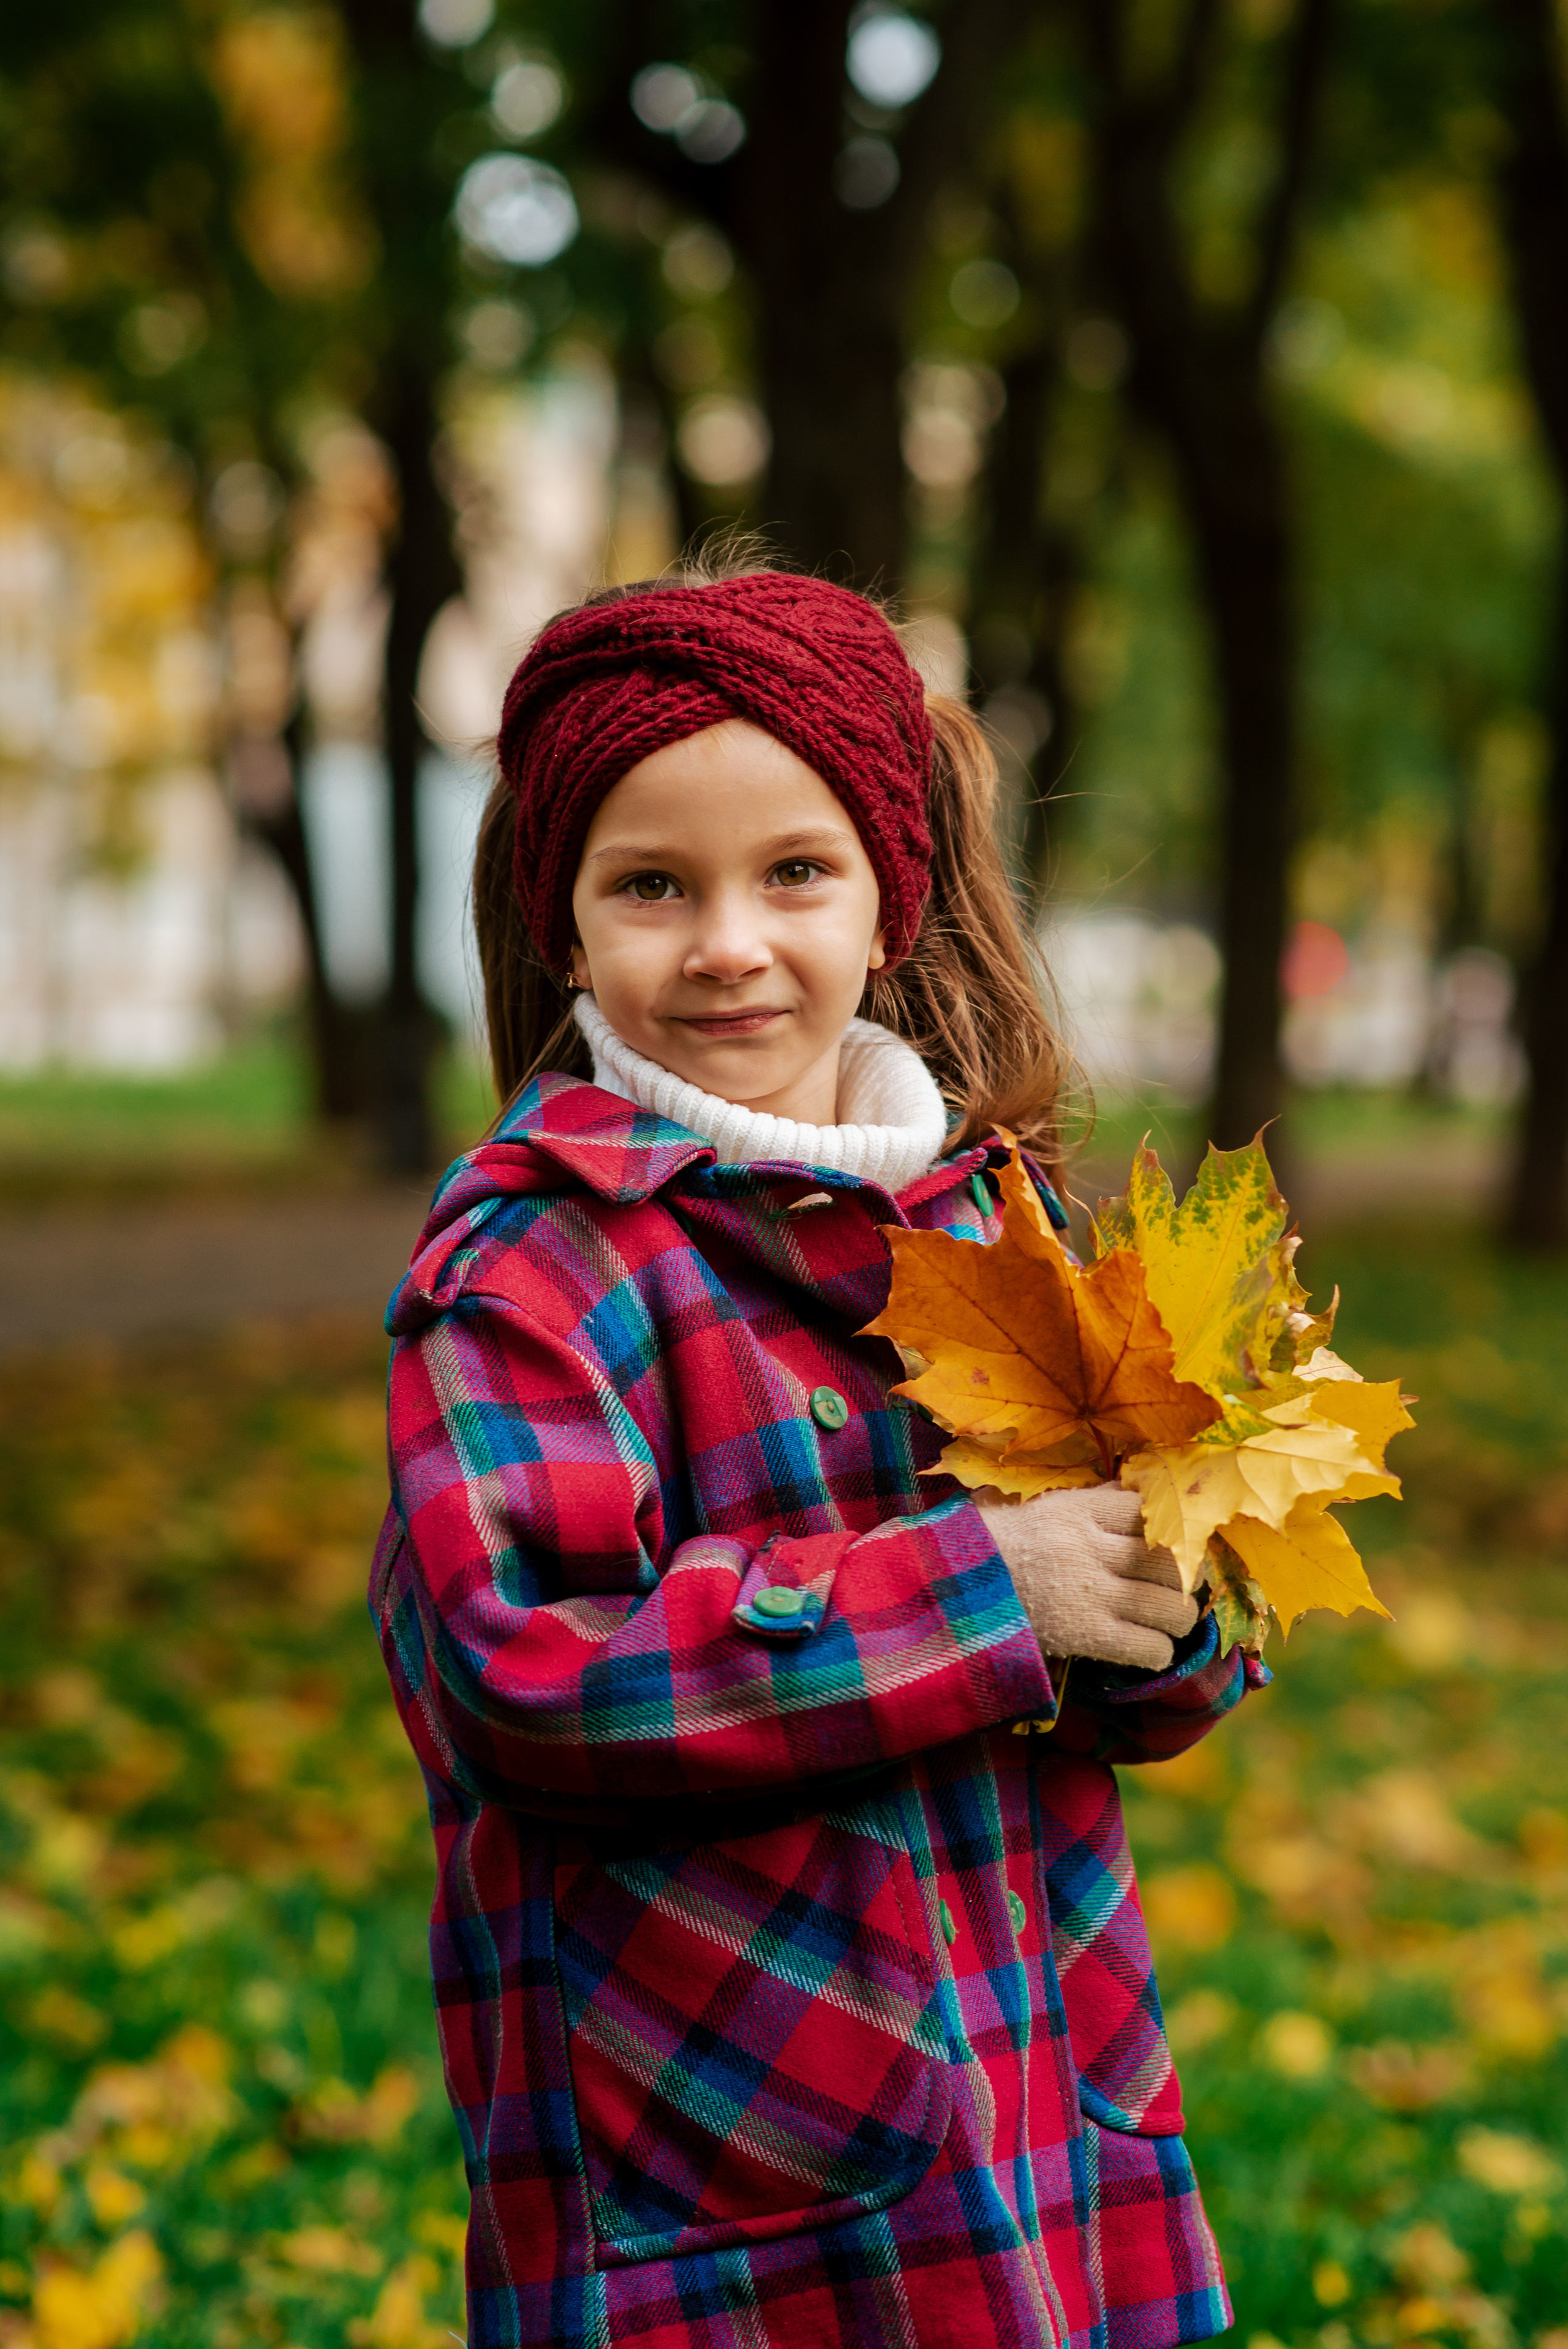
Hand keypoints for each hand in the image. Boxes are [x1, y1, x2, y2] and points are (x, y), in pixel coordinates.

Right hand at [974, 1483, 1198, 1672]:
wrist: (952, 1591)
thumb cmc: (992, 1545)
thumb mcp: (1034, 1507)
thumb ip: (1085, 1500)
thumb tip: (1128, 1489)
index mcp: (1075, 1510)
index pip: (1144, 1510)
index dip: (1164, 1527)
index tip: (1166, 1542)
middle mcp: (1088, 1548)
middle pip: (1167, 1559)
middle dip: (1183, 1576)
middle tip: (1180, 1585)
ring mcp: (1089, 1594)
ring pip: (1168, 1606)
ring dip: (1180, 1616)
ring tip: (1173, 1619)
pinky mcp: (1085, 1636)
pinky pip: (1147, 1646)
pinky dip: (1158, 1651)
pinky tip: (1150, 1648)